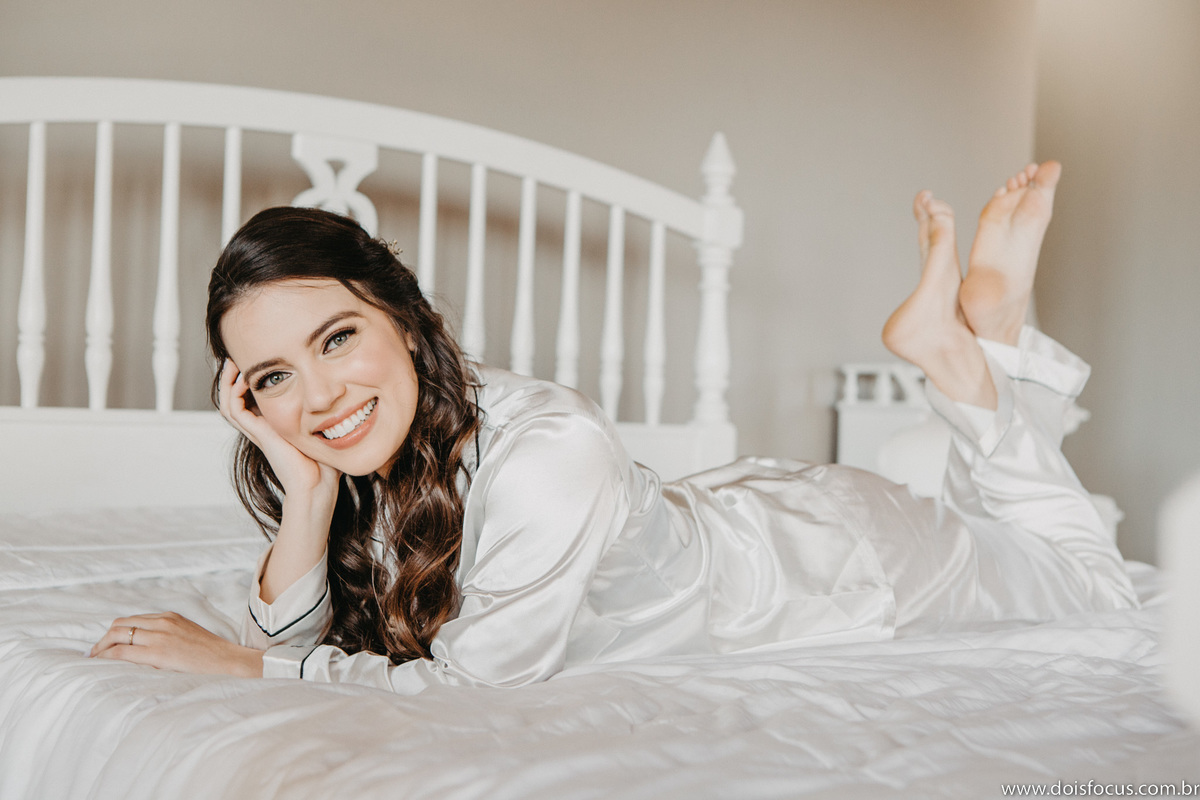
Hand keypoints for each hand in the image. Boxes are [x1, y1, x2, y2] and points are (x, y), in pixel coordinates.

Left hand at [90, 612, 263, 677]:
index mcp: (170, 617)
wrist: (228, 662)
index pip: (132, 619)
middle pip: (120, 625)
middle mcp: (162, 622)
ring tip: (95, 661)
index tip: (107, 644)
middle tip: (96, 654)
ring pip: (117, 635)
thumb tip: (144, 647)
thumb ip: (167, 635)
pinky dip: (109, 656)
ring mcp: (160, 636)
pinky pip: (123, 651)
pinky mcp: (158, 652)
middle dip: (104, 639)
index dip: (115, 632)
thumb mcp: (187, 635)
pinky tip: (103, 664)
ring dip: (102, 648)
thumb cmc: (210, 655)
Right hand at [217, 358, 340, 499]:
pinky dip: (234, 393)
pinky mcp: (259, 434)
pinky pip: (235, 411)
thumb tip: (344, 393)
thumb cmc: (326, 462)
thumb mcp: (325, 429)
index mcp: (275, 424)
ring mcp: (258, 431)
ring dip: (228, 381)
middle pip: (235, 398)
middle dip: (233, 376)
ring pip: (229, 403)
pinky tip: (244, 379)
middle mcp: (262, 426)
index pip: (254, 397)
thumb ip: (327, 413)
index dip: (251, 379)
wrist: (318, 485)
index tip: (258, 359)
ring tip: (232, 362)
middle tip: (235, 356)